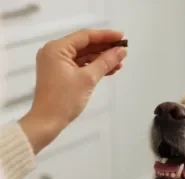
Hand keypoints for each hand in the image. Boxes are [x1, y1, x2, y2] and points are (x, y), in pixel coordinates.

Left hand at [19, 29, 126, 153]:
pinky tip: (109, 70)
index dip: (105, 36)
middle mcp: (55, 52)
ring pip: (83, 57)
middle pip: (85, 46)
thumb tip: (121, 51)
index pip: (85, 36)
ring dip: (101, 60)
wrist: (48, 122)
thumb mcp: (88, 79)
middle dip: (104, 49)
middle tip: (123, 50)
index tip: (122, 37)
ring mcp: (57, 64)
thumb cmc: (64, 100)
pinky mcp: (60, 74)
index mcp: (57, 48)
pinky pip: (80, 66)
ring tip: (119, 63)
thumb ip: (105, 62)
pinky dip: (93, 68)